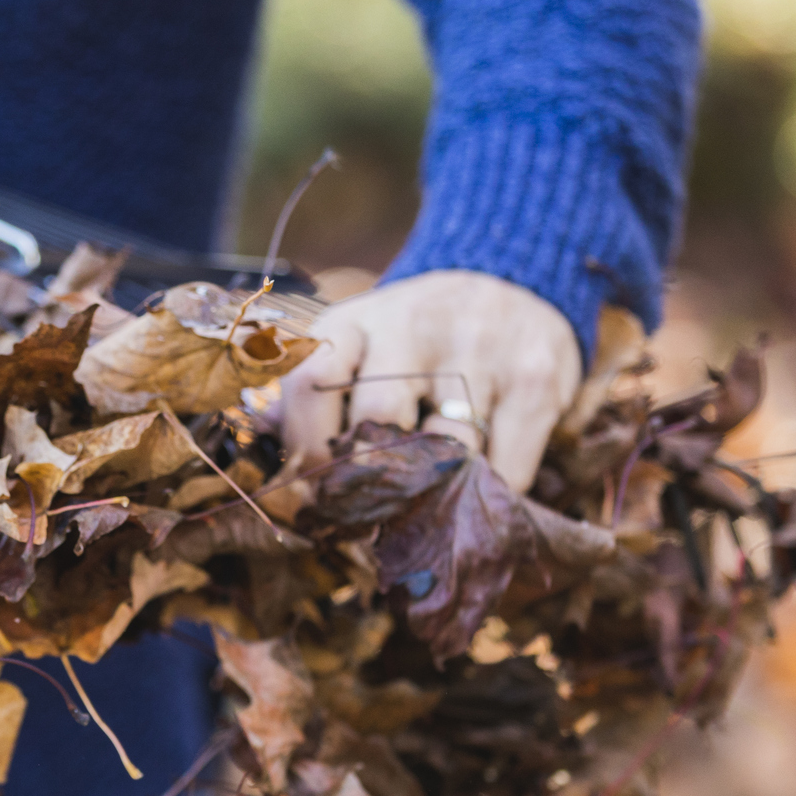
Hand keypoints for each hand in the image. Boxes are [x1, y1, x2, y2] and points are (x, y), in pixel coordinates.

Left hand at [280, 270, 581, 491]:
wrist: (512, 275)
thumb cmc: (415, 333)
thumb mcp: (356, 341)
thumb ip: (311, 390)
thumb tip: (259, 443)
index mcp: (353, 322)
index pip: (312, 385)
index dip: (306, 449)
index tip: (309, 494)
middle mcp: (413, 327)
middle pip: (377, 419)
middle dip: (367, 481)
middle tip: (365, 520)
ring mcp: (480, 350)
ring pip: (447, 451)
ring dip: (433, 496)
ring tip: (421, 516)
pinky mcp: (535, 379)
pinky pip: (507, 467)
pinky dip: (490, 494)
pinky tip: (477, 495)